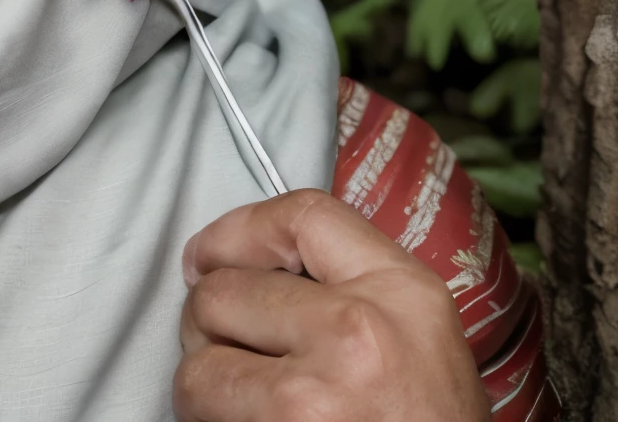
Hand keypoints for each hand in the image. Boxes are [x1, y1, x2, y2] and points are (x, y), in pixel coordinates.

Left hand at [174, 188, 488, 421]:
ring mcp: (315, 396)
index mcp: (404, 295)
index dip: (240, 230)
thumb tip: (244, 260)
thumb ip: (350, 286)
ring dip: (206, 387)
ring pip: (198, 362)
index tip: (211, 254)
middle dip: (213, 325)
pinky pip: (201, 417)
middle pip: (224, 289)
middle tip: (236, 357)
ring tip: (247, 408)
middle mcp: (360, 332)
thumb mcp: (419, 341)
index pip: (301, 215)